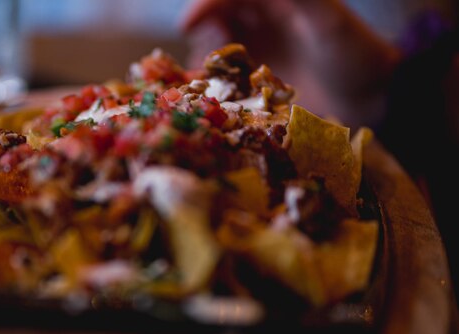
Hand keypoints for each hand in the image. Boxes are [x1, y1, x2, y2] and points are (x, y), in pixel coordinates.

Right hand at [180, 0, 400, 126]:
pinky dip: (213, 82)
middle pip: (217, 16)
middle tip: (204, 54)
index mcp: (276, 0)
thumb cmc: (355, 54)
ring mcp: (260, 51)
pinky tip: (210, 92)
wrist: (374, 97)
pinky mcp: (259, 80)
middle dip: (203, 30)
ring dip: (204, 57)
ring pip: (217, 46)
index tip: (186, 25)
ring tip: (202, 76)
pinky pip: (226, 76)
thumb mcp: (328, 21)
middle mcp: (263, 21)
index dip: (205, 6)